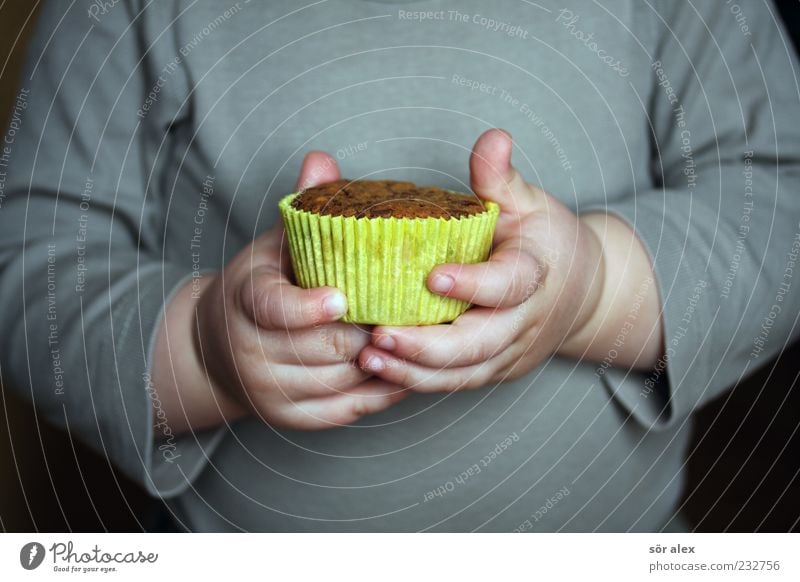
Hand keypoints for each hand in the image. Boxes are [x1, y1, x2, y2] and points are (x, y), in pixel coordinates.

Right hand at [153, 152, 406, 432]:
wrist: (219, 347)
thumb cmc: (262, 286)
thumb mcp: (276, 245)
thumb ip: (303, 207)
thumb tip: (322, 160)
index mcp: (246, 299)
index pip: (273, 308)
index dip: (307, 307)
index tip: (341, 298)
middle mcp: (251, 350)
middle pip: (325, 347)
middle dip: (372, 330)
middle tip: (415, 312)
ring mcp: (269, 389)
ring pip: (343, 380)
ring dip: (385, 361)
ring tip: (421, 337)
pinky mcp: (290, 418)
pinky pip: (347, 409)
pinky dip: (381, 390)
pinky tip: (405, 368)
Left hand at [357, 129, 605, 391]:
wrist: (585, 292)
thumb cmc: (547, 241)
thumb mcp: (530, 203)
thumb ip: (502, 178)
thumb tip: (491, 138)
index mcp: (536, 272)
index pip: (510, 283)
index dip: (475, 284)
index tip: (433, 279)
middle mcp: (525, 320)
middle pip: (480, 343)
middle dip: (428, 345)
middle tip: (378, 334)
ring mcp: (511, 351)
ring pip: (465, 371)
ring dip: (415, 371)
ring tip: (368, 358)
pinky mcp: (496, 369)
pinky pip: (458, 382)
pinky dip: (420, 381)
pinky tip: (382, 372)